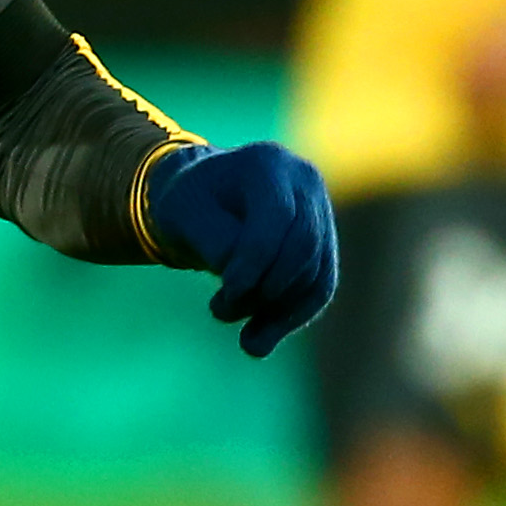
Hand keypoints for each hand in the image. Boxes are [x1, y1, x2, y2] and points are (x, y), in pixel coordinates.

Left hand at [146, 140, 336, 358]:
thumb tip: (244, 285)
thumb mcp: (182, 215)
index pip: (277, 217)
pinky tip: (258, 342)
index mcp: (268, 163)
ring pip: (317, 274)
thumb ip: (214, 244)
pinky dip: (292, 318)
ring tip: (242, 338)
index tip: (225, 292)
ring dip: (279, 314)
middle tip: (220, 311)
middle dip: (266, 289)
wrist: (201, 200)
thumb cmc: (187, 203)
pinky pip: (319, 288)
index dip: (254, 262)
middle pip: (303, 247)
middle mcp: (304, 182)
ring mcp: (320, 213)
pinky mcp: (324, 244)